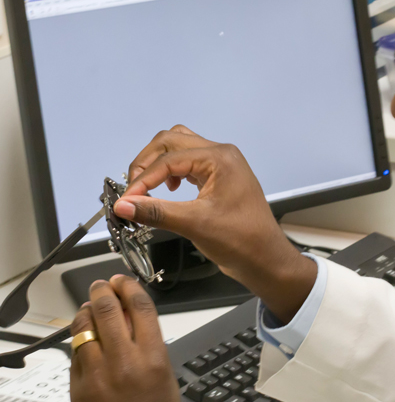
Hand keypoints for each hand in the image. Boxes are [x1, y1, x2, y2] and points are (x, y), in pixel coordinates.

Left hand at [70, 276, 182, 401]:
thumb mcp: (166, 375)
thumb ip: (149, 346)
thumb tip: (131, 319)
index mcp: (153, 358)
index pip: (140, 308)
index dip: (129, 287)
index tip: (123, 280)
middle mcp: (125, 363)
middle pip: (108, 311)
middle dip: (103, 291)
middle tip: (102, 285)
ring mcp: (98, 377)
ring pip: (84, 329)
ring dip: (86, 312)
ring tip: (89, 307)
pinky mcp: (79, 391)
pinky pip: (76, 356)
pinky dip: (80, 342)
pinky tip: (85, 340)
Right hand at [113, 125, 316, 322]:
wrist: (266, 259)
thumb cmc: (239, 240)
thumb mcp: (194, 224)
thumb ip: (155, 211)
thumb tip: (121, 205)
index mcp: (220, 158)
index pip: (169, 159)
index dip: (143, 179)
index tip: (125, 201)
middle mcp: (221, 154)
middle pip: (172, 141)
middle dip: (147, 163)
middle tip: (133, 190)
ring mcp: (222, 165)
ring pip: (180, 149)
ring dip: (159, 163)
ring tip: (147, 188)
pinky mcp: (220, 178)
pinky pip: (189, 163)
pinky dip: (172, 171)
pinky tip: (169, 190)